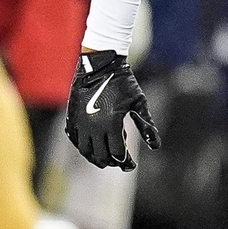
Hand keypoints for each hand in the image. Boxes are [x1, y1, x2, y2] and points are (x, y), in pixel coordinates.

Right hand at [66, 50, 160, 170]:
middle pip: (101, 155)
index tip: (132, 165)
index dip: (125, 161)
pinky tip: (92, 147)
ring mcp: (80, 122)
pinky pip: (75, 139)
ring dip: (96, 157)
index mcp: (111, 124)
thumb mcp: (139, 102)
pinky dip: (83, 146)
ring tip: (105, 159)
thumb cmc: (123, 82)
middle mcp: (93, 126)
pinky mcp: (72, 117)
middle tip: (120, 163)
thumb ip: (146, 125)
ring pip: (85, 150)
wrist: (99, 63)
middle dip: (112, 161)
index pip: (118, 153)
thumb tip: (155, 146)